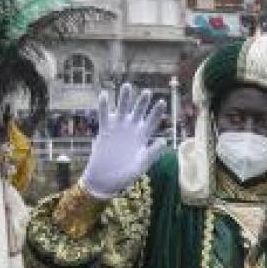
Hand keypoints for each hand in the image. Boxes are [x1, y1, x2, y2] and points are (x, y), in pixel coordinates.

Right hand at [80, 83, 168, 198]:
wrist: (105, 181)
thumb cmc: (125, 175)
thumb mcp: (141, 165)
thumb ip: (152, 153)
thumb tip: (163, 141)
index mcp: (143, 137)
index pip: (152, 122)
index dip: (157, 112)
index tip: (161, 102)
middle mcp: (131, 130)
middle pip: (138, 112)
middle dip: (142, 102)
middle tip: (146, 92)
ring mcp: (118, 129)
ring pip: (122, 110)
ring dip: (124, 99)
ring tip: (127, 86)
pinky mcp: (105, 132)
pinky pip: (104, 117)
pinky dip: (103, 106)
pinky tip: (104, 94)